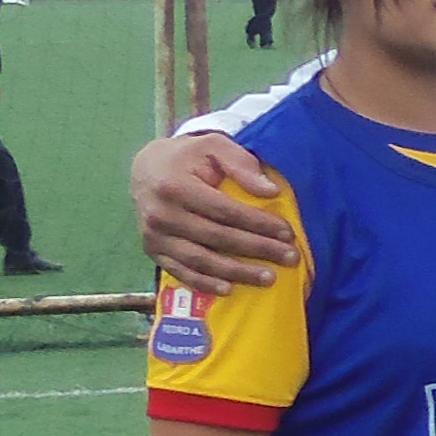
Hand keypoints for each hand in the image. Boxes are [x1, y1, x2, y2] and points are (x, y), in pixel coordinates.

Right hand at [137, 135, 292, 290]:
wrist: (145, 168)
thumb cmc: (187, 157)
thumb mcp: (213, 146)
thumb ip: (241, 164)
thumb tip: (270, 191)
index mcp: (175, 186)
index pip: (225, 211)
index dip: (258, 224)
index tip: (288, 233)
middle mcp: (161, 214)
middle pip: (218, 238)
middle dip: (257, 249)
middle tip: (290, 258)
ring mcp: (154, 236)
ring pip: (201, 261)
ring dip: (237, 272)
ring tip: (269, 278)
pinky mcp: (153, 251)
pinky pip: (181, 272)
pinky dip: (205, 283)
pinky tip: (230, 289)